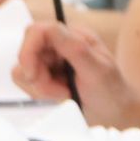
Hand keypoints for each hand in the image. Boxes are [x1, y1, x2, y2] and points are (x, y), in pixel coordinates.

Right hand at [12, 22, 136, 125]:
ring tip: (66, 93)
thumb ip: (74, 48)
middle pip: (27, 53)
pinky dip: (42, 93)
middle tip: (62, 90)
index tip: (33, 75)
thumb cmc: (112, 91)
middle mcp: (60, 44)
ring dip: (43, 87)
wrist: (115, 112)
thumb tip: (50, 28)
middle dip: (40, 77)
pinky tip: (61, 95)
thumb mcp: (97, 69)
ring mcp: (51, 60)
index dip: (28, 51)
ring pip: (23, 70)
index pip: (37, 31)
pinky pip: (27, 82)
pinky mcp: (45, 74)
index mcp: (74, 36)